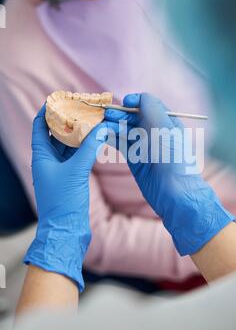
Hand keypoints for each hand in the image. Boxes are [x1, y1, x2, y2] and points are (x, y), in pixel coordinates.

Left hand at [24, 105, 114, 291]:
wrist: (66, 231)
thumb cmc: (64, 202)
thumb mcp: (76, 171)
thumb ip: (89, 148)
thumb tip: (101, 128)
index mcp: (41, 156)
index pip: (40, 126)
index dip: (47, 110)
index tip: (60, 98)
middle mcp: (49, 161)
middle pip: (56, 133)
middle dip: (69, 119)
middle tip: (84, 107)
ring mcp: (60, 170)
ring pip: (69, 145)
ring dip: (79, 133)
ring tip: (93, 119)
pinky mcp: (72, 178)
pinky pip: (78, 156)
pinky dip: (86, 146)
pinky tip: (97, 139)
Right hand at [105, 93, 234, 255]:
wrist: (175, 191)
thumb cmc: (174, 158)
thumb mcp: (165, 129)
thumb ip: (152, 109)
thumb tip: (139, 97)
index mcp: (166, 122)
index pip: (148, 104)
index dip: (135, 101)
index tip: (125, 102)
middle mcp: (155, 132)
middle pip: (133, 116)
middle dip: (120, 113)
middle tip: (106, 113)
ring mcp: (144, 146)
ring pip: (125, 129)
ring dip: (113, 125)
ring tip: (102, 123)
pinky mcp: (134, 159)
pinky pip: (120, 144)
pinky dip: (111, 138)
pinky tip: (103, 134)